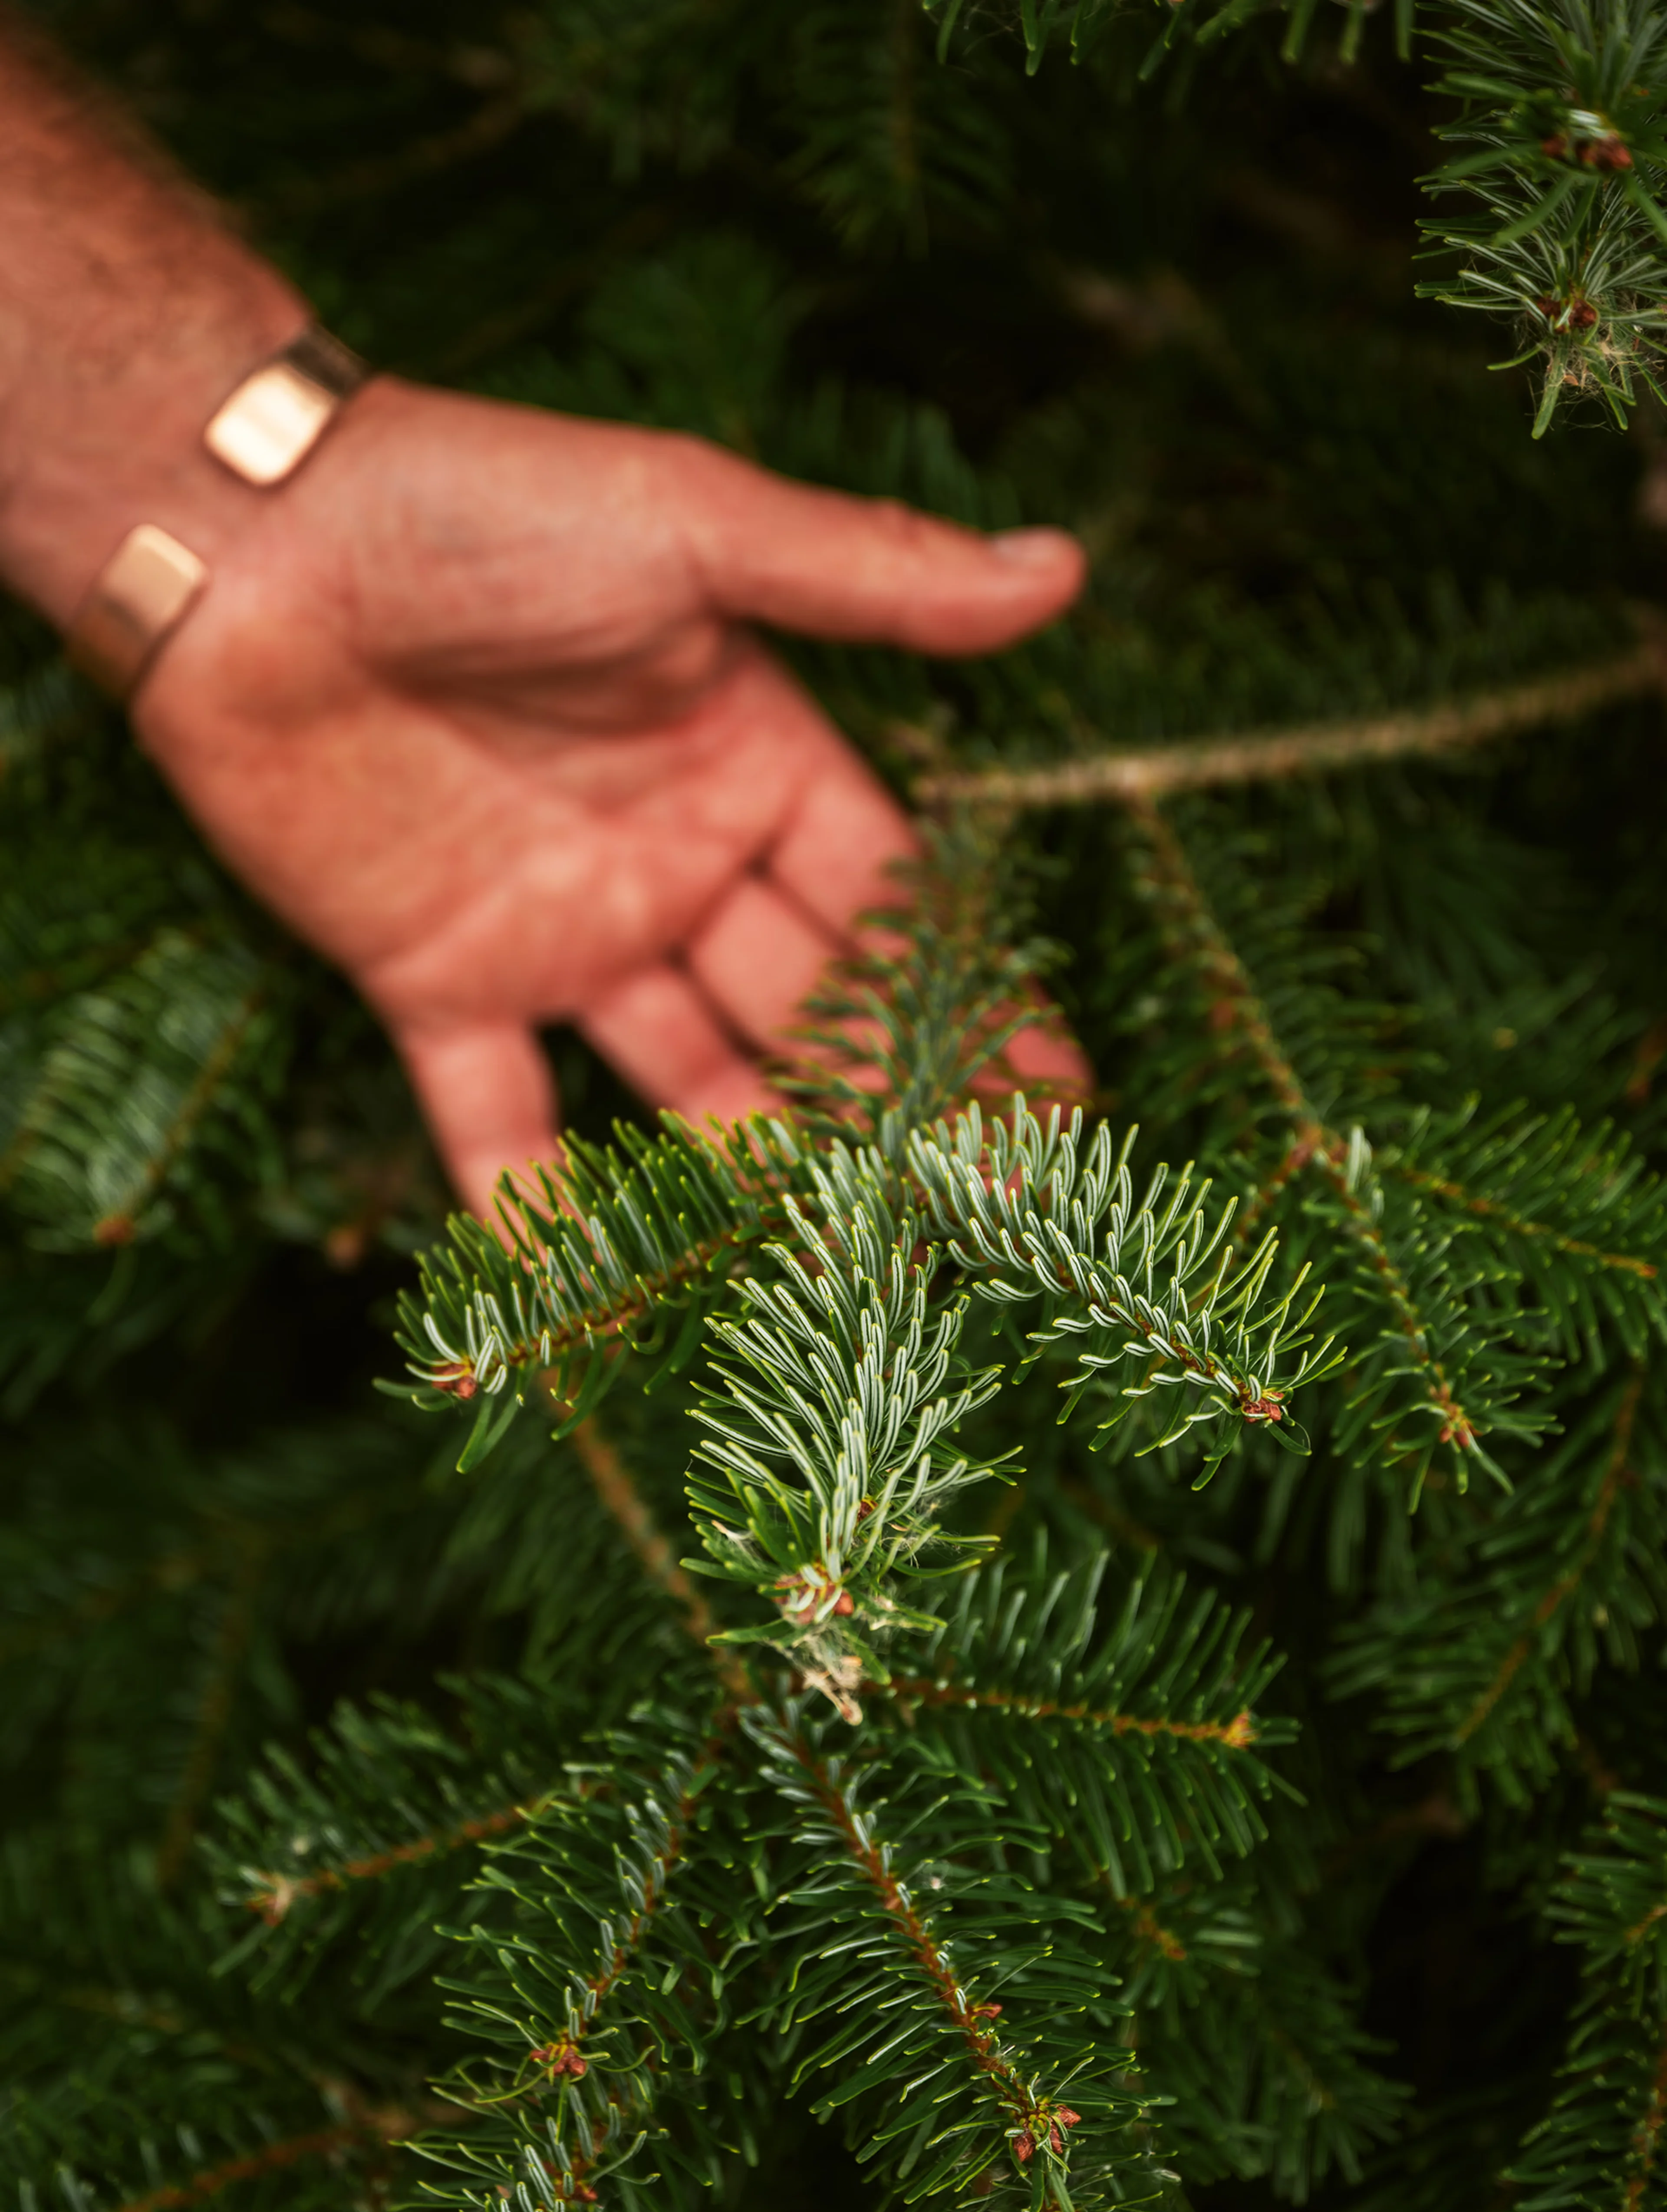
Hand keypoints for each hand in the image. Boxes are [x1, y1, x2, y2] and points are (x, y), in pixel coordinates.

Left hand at [131, 382, 1086, 1216]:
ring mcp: (561, 932)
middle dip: (895, 1104)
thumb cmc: (477, 509)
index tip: (1059, 1099)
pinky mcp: (437, 982)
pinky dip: (536, 1203)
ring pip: (685, 1083)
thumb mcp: (695, 528)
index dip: (973, 999)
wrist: (247, 538)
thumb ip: (871, 576)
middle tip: (983, 1208)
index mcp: (750, 763)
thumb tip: (1060, 569)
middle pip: (809, 1009)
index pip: (892, 907)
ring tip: (844, 1264)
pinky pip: (497, 1116)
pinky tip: (596, 1299)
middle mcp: (672, 864)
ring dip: (759, 1167)